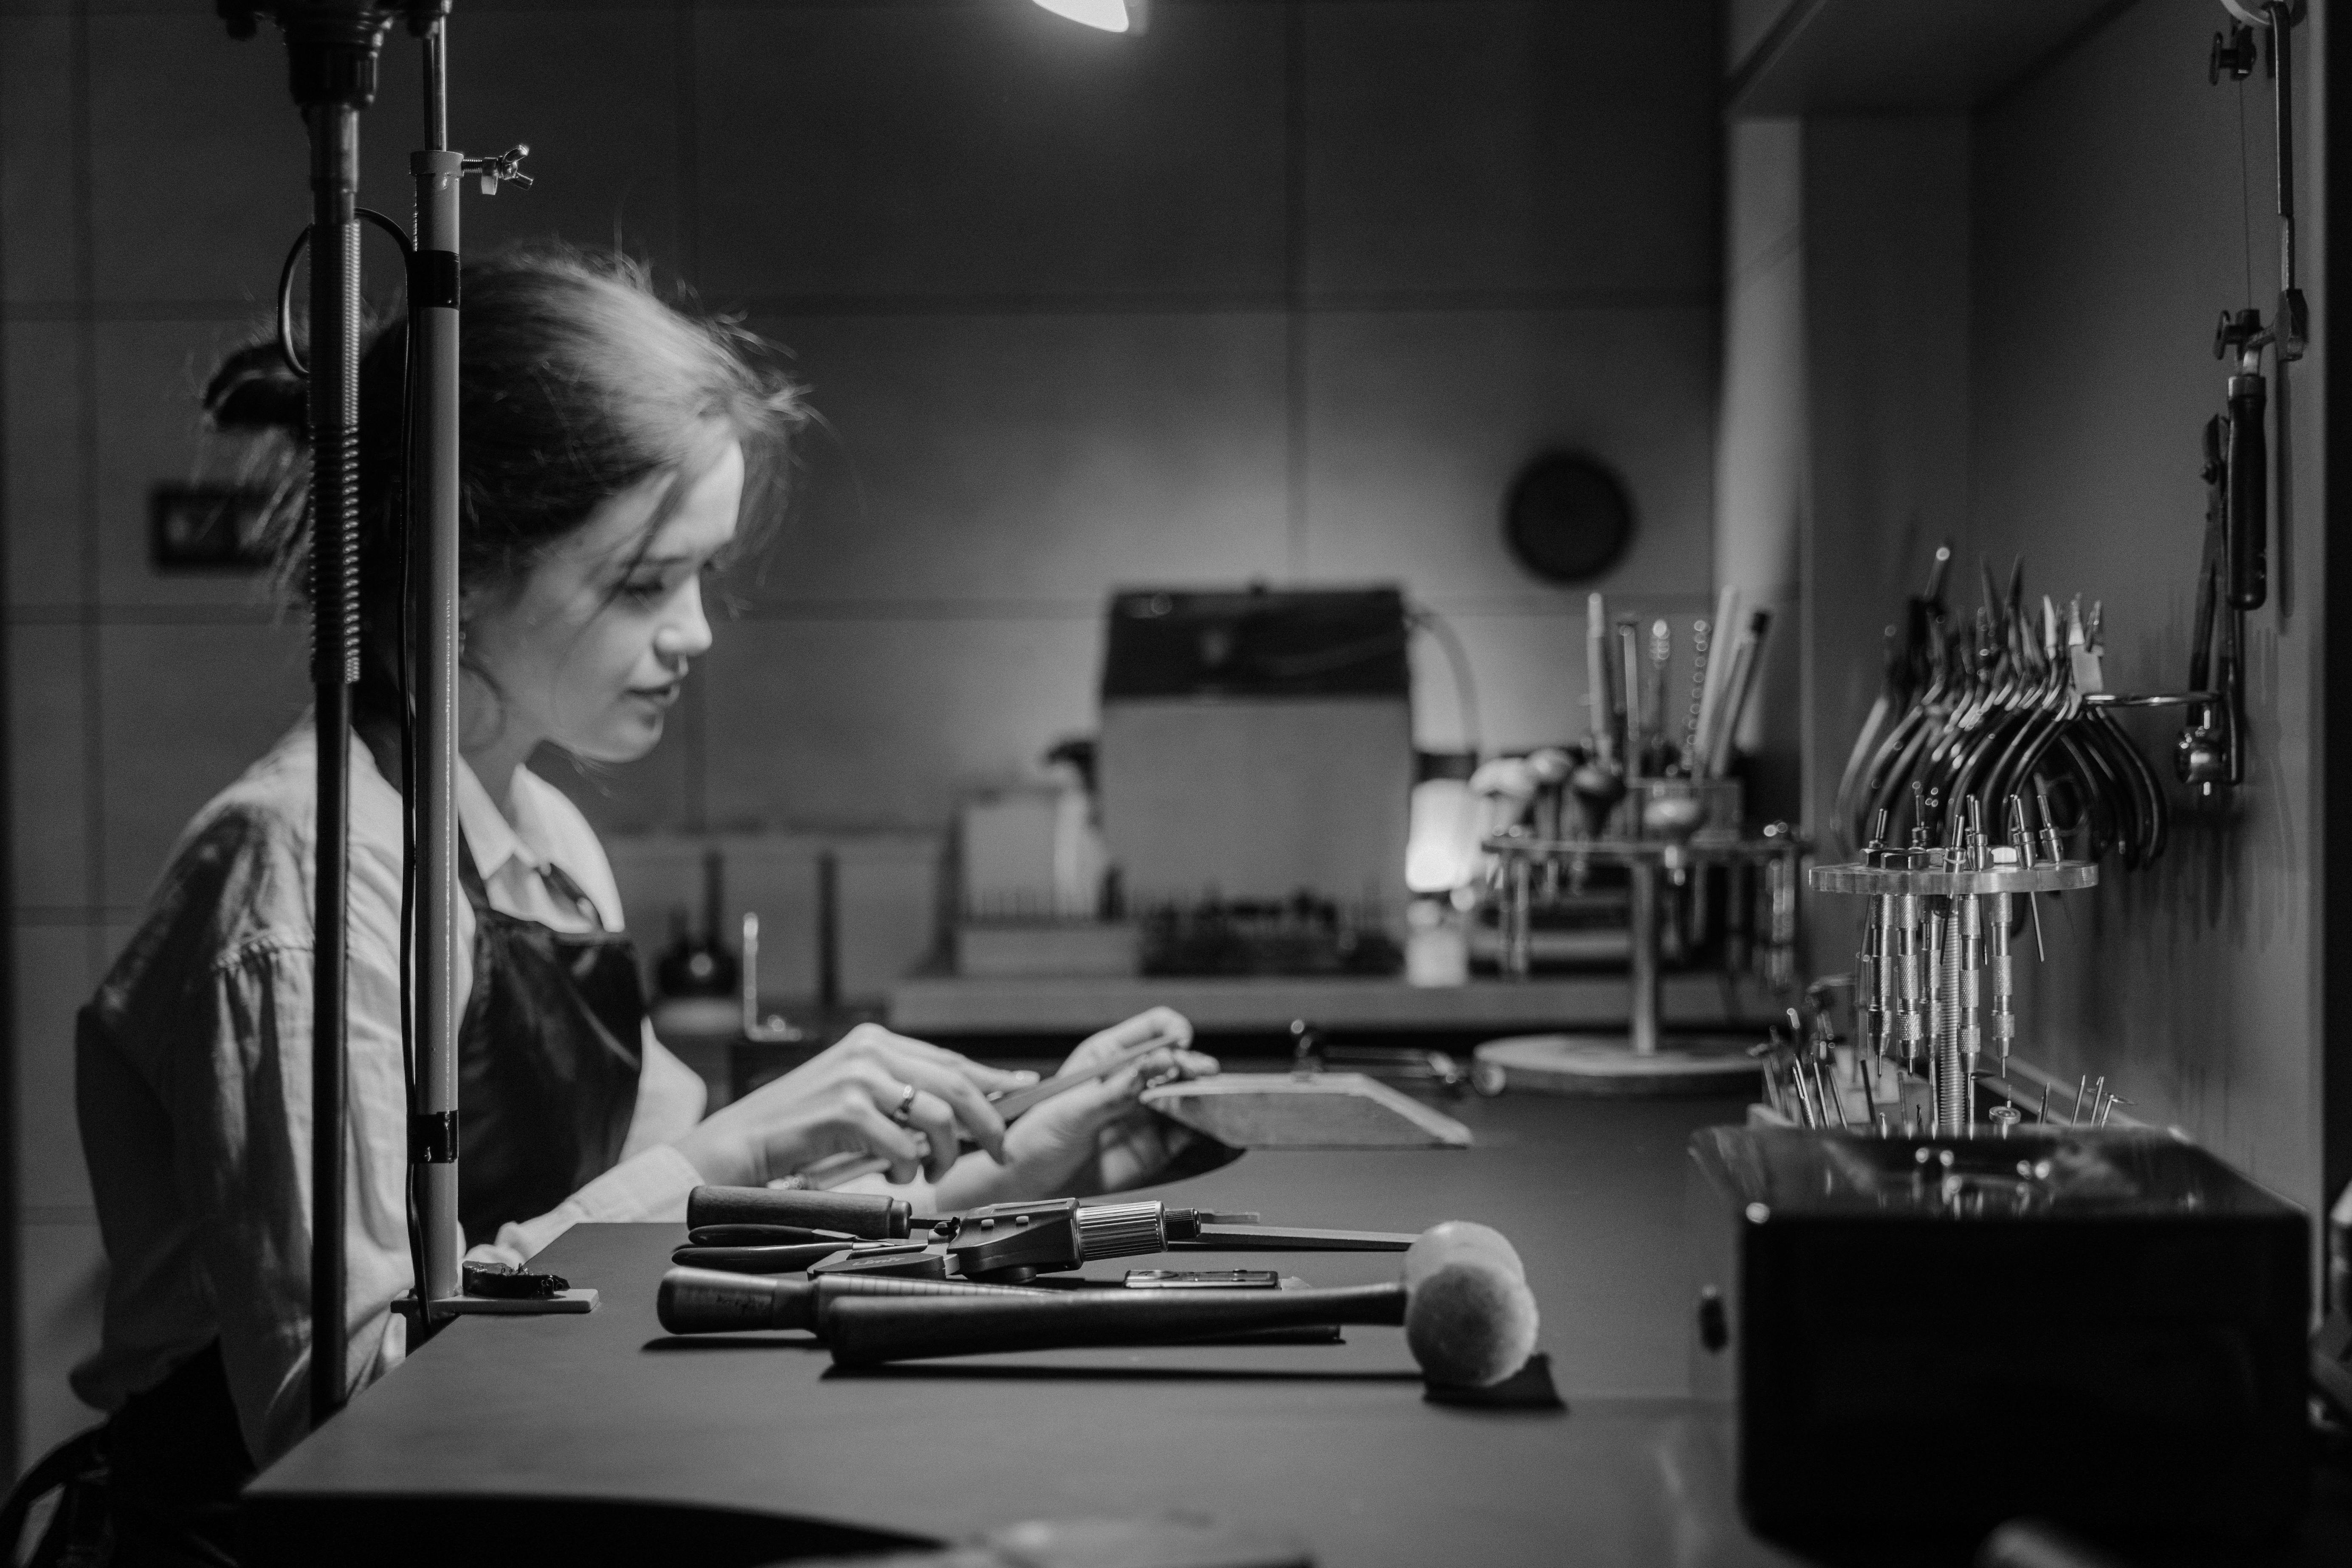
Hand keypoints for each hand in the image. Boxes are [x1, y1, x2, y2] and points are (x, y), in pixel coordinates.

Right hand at [673, 1023, 1033, 1187]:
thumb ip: (900, 1096)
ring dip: (944, 1155)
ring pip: (937, 1116)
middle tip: (998, 1150)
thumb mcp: (855, 1098)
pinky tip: (894, 1177)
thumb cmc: (799, 1129)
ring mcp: (858, 1078)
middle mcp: (870, 1052)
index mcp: (874, 1042)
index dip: (992, 1079)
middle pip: (956, 1085)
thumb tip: (958, 1112)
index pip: (950, 1060)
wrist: (740, 1143)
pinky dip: (906, 1169)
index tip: (1023, 1090)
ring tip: (929, 1173)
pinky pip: (903, 1145)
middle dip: (987, 1123)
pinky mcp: (846, 1110)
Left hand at [934, 1007, 1217, 1208]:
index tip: (1178, 1042)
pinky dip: (1203, 1124)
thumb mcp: (1072, 1110)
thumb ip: (1113, 1092)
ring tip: (1208, 1096)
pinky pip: (1188, 1128)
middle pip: (1176, 1059)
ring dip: (1202, 1092)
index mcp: (1108, 1057)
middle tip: (1199, 1073)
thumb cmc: (1038, 1138)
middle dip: (1191, 1062)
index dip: (1171, 1030)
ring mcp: (1147, 1110)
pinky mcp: (1157, 1141)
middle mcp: (1133, 1080)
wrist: (1034, 1184)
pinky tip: (1207, 1121)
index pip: (1152, 1028)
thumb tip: (1150, 1068)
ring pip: (1186, 1091)